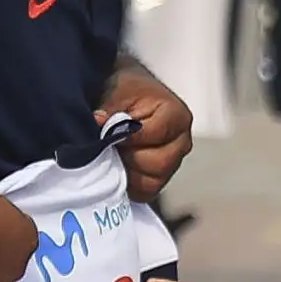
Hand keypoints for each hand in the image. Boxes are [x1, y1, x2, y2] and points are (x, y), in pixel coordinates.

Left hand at [99, 69, 192, 202]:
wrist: (123, 94)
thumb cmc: (125, 90)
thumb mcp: (117, 90)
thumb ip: (110, 109)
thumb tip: (99, 123)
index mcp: (177, 116)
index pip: (154, 136)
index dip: (127, 135)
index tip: (107, 127)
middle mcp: (181, 142)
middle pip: (158, 164)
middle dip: (129, 155)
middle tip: (110, 143)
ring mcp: (173, 163)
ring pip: (152, 181)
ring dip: (128, 170)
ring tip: (114, 152)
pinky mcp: (160, 178)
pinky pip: (146, 192)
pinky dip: (129, 183)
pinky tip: (118, 165)